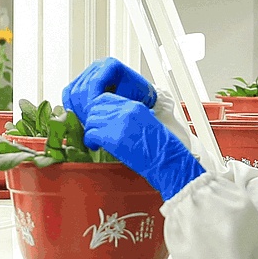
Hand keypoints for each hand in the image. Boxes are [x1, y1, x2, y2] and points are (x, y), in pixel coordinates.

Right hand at [63, 57, 157, 119]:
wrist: (140, 95)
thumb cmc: (138, 97)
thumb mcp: (130, 100)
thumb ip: (114, 105)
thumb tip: (96, 114)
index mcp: (111, 65)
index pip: (95, 82)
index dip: (92, 100)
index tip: (93, 115)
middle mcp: (97, 66)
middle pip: (81, 87)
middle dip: (84, 108)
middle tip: (88, 123)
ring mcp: (88, 73)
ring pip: (73, 91)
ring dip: (77, 109)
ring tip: (85, 122)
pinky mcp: (81, 81)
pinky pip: (68, 93)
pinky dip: (70, 105)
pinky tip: (76, 116)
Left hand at [82, 92, 204, 199]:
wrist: (167, 160)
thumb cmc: (161, 147)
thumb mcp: (148, 123)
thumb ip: (131, 118)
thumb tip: (116, 121)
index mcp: (134, 106)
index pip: (105, 98)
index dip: (98, 108)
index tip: (99, 119)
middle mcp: (125, 111)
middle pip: (95, 108)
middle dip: (92, 120)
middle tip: (94, 131)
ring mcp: (118, 124)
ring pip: (91, 121)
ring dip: (90, 131)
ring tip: (95, 141)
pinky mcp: (112, 138)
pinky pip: (90, 134)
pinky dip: (90, 141)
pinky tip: (95, 146)